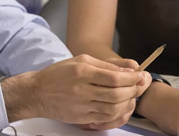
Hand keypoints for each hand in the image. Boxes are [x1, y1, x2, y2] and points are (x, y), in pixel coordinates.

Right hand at [2, 54, 149, 126]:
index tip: (141, 76)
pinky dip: (117, 113)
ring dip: (128, 102)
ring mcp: (81, 105)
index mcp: (83, 71)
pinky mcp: (80, 117)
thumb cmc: (59, 74)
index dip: (132, 78)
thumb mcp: (82, 61)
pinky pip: (104, 117)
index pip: (115, 77)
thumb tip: (130, 68)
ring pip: (113, 108)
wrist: (36, 93)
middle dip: (134, 90)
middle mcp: (82, 89)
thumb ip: (107, 65)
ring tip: (132, 95)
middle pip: (117, 94)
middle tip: (142, 85)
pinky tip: (121, 105)